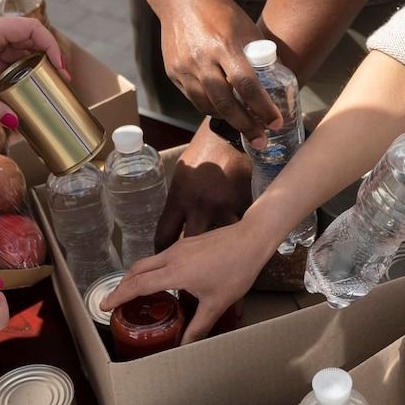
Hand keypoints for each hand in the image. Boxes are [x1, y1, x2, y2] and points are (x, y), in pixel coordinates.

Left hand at [0, 13, 66, 127]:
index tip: (60, 69)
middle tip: (56, 82)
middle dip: (44, 59)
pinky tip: (16, 89)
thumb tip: (15, 124)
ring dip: (28, 67)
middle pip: (28, 40)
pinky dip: (12, 72)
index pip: (33, 29)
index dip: (52, 47)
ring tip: (41, 87)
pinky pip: (2, 58)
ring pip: (16, 50)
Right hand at [103, 221, 266, 343]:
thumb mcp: (217, 303)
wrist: (251, 238)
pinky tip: (161, 280)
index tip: (104, 306)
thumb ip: (198, 327)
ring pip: (148, 261)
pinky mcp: (187, 242)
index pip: (138, 285)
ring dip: (136, 276)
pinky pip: (160, 257)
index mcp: (174, 272)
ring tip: (134, 293)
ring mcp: (179, 247)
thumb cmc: (236, 271)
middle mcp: (171, 257)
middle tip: (115, 302)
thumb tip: (184, 346)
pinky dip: (151, 269)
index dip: (119, 296)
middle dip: (122, 286)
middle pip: (136, 270)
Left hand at [154, 123, 252, 250]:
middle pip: (188, 247)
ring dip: (213, 252)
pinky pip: (236, 230)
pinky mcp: (244, 207)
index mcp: (179, 197)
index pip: (163, 236)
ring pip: (216, 245)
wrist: (232, 136)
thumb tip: (175, 228)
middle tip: (185, 267)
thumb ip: (179, 202)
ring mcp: (224, 208)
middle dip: (185, 260)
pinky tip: (232, 242)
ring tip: (212, 259)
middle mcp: (200, 206)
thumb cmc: (204, 153)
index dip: (160, 251)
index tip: (162, 258)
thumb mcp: (182, 175)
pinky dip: (233, 237)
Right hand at [158, 0, 280, 141]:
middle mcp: (202, 60)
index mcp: (225, 45)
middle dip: (246, 125)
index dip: (263, 108)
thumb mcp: (245, 27)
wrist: (180, 0)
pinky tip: (222, 108)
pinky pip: (194, 98)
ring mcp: (185, 68)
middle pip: (225, 103)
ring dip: (227, 118)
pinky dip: (210, 106)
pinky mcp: (173, 73)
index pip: (247, 85)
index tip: (276, 122)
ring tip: (244, 124)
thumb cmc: (220, 11)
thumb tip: (277, 79)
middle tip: (260, 139)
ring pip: (207, 105)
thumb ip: (258, 54)